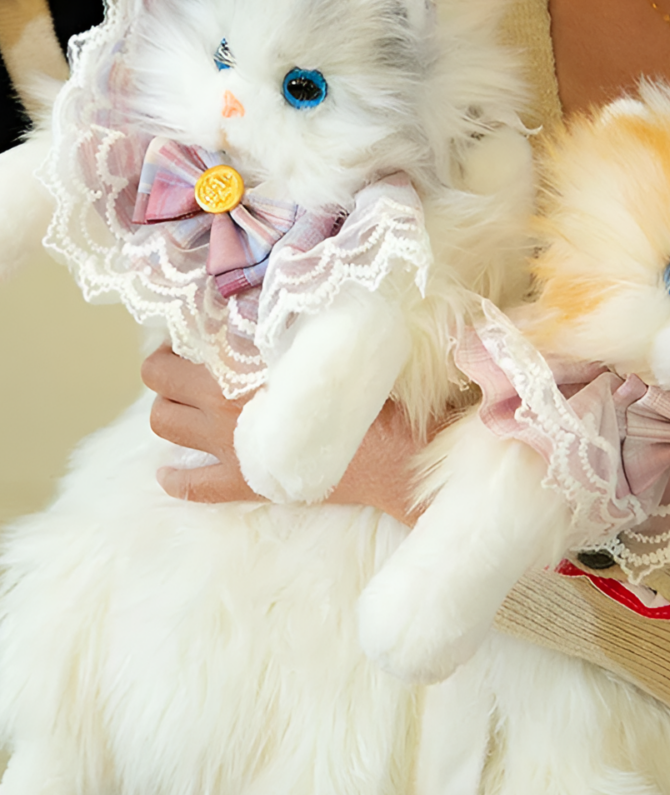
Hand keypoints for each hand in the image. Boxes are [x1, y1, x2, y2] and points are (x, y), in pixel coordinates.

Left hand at [141, 345, 423, 522]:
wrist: (383, 446)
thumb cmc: (353, 384)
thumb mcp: (314, 339)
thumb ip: (276, 325)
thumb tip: (252, 307)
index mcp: (236, 368)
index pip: (179, 347)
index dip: (181, 337)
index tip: (194, 332)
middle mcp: (219, 406)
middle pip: (160, 384)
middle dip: (165, 371)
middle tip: (184, 363)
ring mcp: (226, 447)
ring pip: (165, 426)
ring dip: (169, 410)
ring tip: (185, 403)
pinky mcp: (243, 481)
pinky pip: (193, 487)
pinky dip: (175, 478)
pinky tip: (168, 471)